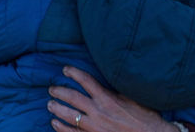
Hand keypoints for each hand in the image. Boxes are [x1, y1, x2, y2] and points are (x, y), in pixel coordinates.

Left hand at [48, 66, 178, 131]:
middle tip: (52, 89)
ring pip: (68, 115)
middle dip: (59, 92)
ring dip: (56, 109)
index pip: (85, 81)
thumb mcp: (132, 97)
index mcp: (107, 98)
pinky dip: (60, 127)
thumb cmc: (144, 116)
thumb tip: (109, 78)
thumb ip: (116, 90)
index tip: (65, 69)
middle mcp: (97, 111)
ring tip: (50, 104)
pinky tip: (55, 123)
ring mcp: (93, 127)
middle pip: (72, 98)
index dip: (73, 73)